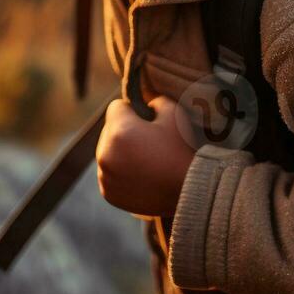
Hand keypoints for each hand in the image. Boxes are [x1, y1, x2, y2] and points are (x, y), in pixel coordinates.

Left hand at [96, 96, 195, 218]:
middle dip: (124, 131)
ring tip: (146, 160)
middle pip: (109, 130)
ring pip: (107, 153)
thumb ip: (155, 101)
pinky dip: (120, 172)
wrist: (188, 192)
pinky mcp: (108, 193)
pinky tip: (141, 175)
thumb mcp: (173, 114)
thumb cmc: (181, 150)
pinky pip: (109, 174)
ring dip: (121, 152)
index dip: (132, 109)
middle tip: (149, 142)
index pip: (115, 107)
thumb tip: (145, 104)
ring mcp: (105, 176)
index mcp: (119, 131)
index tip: (147, 120)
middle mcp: (105, 154)